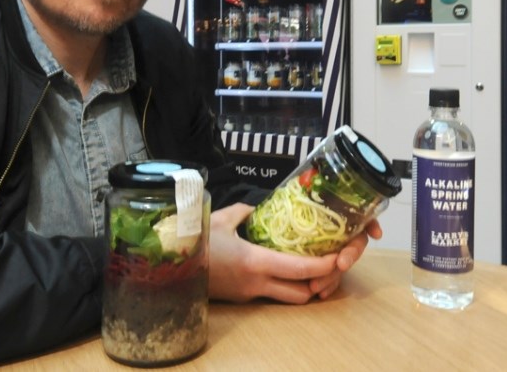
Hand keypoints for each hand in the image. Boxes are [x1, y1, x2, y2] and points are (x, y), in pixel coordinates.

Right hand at [208, 203, 382, 303]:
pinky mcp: (242, 299)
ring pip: (288, 299)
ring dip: (304, 288)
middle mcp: (256, 284)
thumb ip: (245, 212)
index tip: (339, 256)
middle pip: (302, 294)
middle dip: (321, 283)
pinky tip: (289, 270)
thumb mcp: (222, 218)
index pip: (300, 270)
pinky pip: (272, 295)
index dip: (324, 266)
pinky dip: (286, 286)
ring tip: (314, 268)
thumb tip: (261, 207)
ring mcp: (249, 295)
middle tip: (331, 265)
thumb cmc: (194, 239)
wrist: (167, 265)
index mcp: (254, 262)